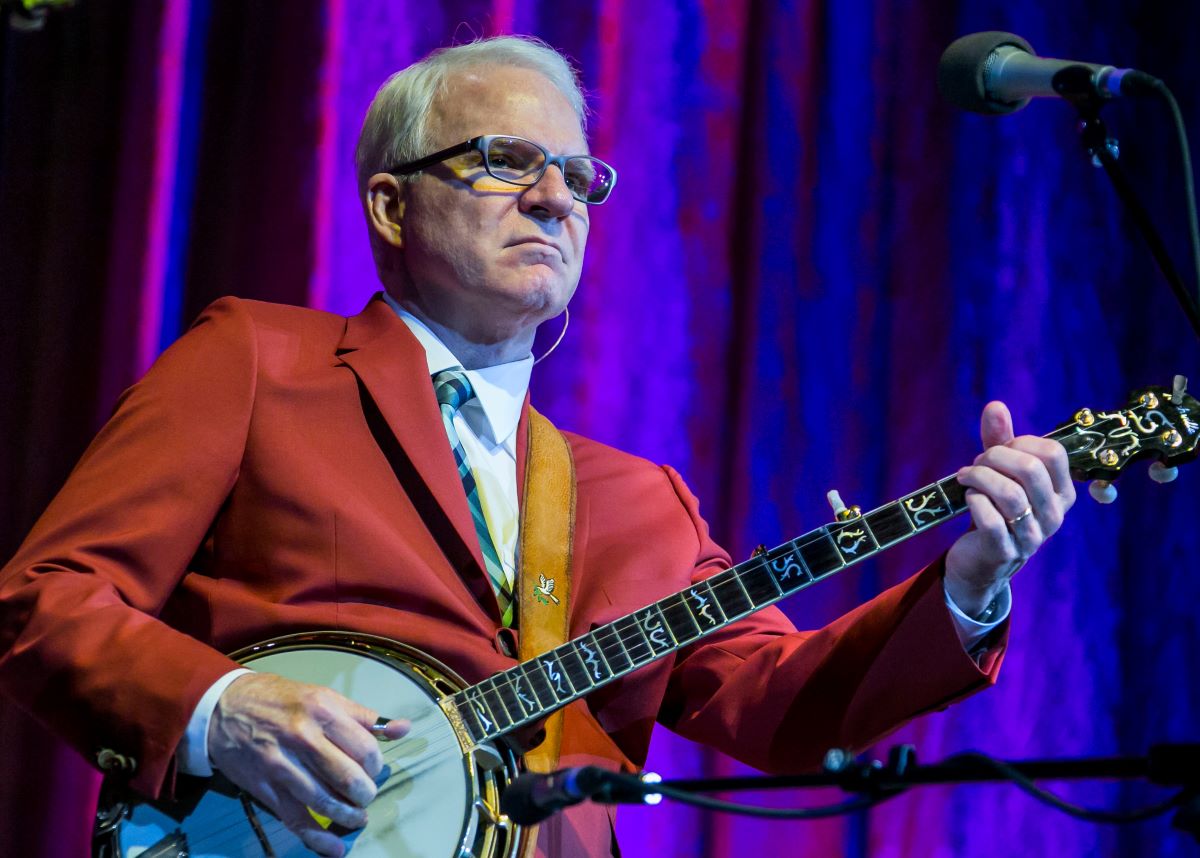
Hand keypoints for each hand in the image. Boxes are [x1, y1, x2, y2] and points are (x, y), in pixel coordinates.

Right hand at [208, 673, 408, 856]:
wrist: (224, 708)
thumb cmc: (280, 700)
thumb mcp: (323, 696)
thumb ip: (364, 716)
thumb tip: (403, 729)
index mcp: (322, 710)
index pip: (366, 747)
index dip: (377, 764)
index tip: (373, 768)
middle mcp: (303, 737)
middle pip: (349, 777)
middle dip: (365, 793)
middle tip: (365, 794)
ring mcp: (282, 766)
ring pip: (326, 802)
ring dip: (349, 816)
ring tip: (358, 817)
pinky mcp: (266, 788)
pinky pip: (296, 819)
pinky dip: (319, 839)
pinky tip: (336, 848)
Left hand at [945, 401, 1075, 616]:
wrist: (980, 560)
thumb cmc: (995, 509)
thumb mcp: (1001, 474)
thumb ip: (1000, 440)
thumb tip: (995, 405)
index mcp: (1061, 492)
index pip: (1054, 453)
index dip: (1020, 442)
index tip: (998, 449)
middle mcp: (1054, 515)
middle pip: (1031, 470)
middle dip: (995, 457)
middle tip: (976, 464)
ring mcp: (1032, 536)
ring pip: (1009, 494)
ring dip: (979, 478)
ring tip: (965, 477)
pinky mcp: (1005, 552)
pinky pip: (991, 520)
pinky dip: (974, 502)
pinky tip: (968, 499)